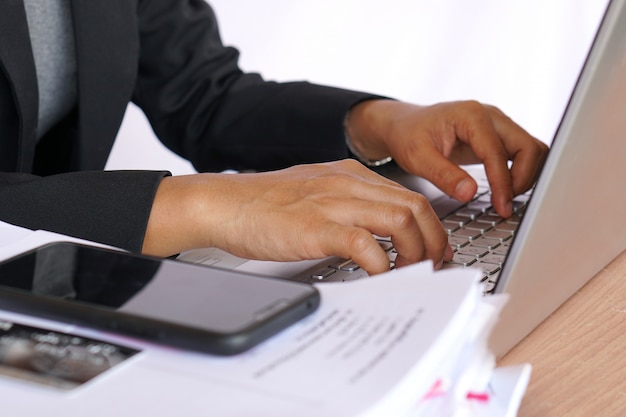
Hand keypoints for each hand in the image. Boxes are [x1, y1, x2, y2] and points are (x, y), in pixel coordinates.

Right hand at [142, 160, 451, 274]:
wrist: (224, 203)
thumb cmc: (262, 204)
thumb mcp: (313, 193)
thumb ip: (344, 206)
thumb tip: (370, 236)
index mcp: (349, 175)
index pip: (407, 195)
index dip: (429, 226)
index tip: (431, 248)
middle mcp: (347, 184)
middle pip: (415, 206)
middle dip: (433, 240)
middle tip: (431, 264)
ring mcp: (332, 203)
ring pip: (400, 220)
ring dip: (414, 252)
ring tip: (409, 273)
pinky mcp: (316, 227)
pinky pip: (365, 244)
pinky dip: (381, 265)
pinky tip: (377, 277)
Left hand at [345, 100, 548, 216]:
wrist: (404, 126)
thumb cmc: (408, 136)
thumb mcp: (418, 158)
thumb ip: (444, 175)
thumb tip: (469, 194)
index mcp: (470, 116)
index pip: (498, 152)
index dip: (503, 183)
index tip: (502, 208)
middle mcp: (490, 116)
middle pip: (529, 147)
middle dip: (522, 179)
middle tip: (505, 205)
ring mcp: (498, 125)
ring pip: (532, 150)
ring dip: (525, 176)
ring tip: (504, 199)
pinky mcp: (499, 136)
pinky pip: (523, 153)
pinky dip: (520, 172)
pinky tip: (504, 190)